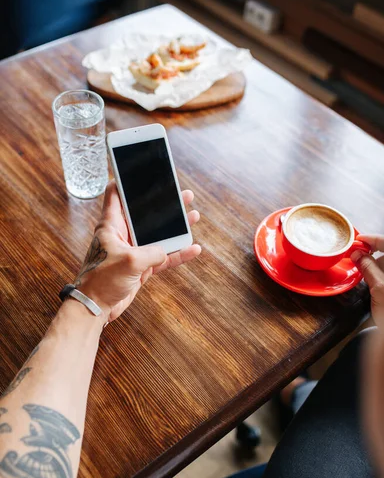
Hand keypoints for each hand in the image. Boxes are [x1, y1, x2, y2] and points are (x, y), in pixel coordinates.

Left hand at [75, 181, 200, 322]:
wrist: (96, 308)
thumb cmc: (102, 281)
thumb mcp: (130, 262)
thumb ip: (152, 253)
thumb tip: (165, 251)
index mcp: (111, 226)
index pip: (115, 196)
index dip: (124, 181)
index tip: (137, 170)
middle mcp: (122, 235)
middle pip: (145, 214)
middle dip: (164, 204)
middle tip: (181, 194)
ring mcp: (133, 251)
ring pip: (158, 235)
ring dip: (175, 227)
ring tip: (193, 215)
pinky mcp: (141, 267)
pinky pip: (163, 256)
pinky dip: (178, 253)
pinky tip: (193, 249)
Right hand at [351, 234, 383, 326]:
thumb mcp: (380, 287)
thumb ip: (368, 268)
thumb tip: (357, 254)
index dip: (373, 239)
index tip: (359, 240)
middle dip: (372, 252)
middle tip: (356, 254)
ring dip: (374, 263)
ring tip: (362, 268)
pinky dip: (377, 272)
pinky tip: (370, 278)